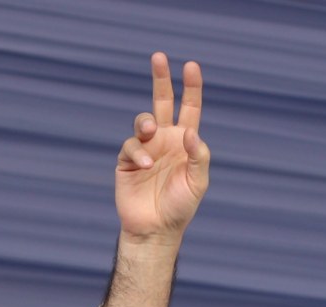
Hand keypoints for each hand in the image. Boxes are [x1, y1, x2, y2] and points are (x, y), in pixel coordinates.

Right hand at [115, 52, 209, 244]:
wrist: (155, 230)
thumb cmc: (180, 207)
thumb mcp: (198, 182)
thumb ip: (199, 155)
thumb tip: (189, 130)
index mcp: (184, 143)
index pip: (189, 109)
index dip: (191, 88)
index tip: (191, 66)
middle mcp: (164, 141)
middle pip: (162, 102)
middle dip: (161, 79)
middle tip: (159, 56)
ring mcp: (145, 149)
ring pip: (142, 121)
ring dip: (145, 121)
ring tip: (149, 130)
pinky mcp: (126, 161)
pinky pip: (130, 146)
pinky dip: (137, 152)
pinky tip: (144, 166)